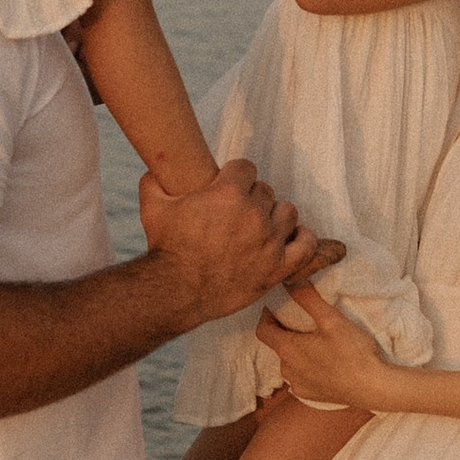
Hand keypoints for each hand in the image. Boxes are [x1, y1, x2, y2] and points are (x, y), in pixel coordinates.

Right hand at [139, 163, 340, 323]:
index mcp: (228, 193)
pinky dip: (302, 239)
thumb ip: (154, 182)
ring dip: (275, 216)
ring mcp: (269, 241)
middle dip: (252, 198)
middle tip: (238, 213)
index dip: (236, 176)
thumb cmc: (166, 249)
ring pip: (287, 212)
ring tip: (260, 226)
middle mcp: (254, 213)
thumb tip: (156, 169)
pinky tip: (289, 239)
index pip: (246, 168)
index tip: (229, 186)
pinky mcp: (277, 267)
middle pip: (266, 190)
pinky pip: (306, 245)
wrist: (177, 292)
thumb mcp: (153, 208)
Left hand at [256, 283, 398, 410]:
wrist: (373, 387)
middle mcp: (287, 369)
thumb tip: (289, 281)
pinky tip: (323, 362)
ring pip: (289, 362)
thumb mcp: (331, 319)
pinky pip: (300, 378)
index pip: (262, 330)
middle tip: (302, 321)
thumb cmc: (352, 352)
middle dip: (285, 332)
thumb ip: (307, 298)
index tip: (277, 307)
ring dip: (296, 351)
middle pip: (277, 345)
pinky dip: (306, 368)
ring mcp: (298, 385)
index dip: (267, 317)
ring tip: (315, 341)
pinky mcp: (309, 396)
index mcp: (288, 349)